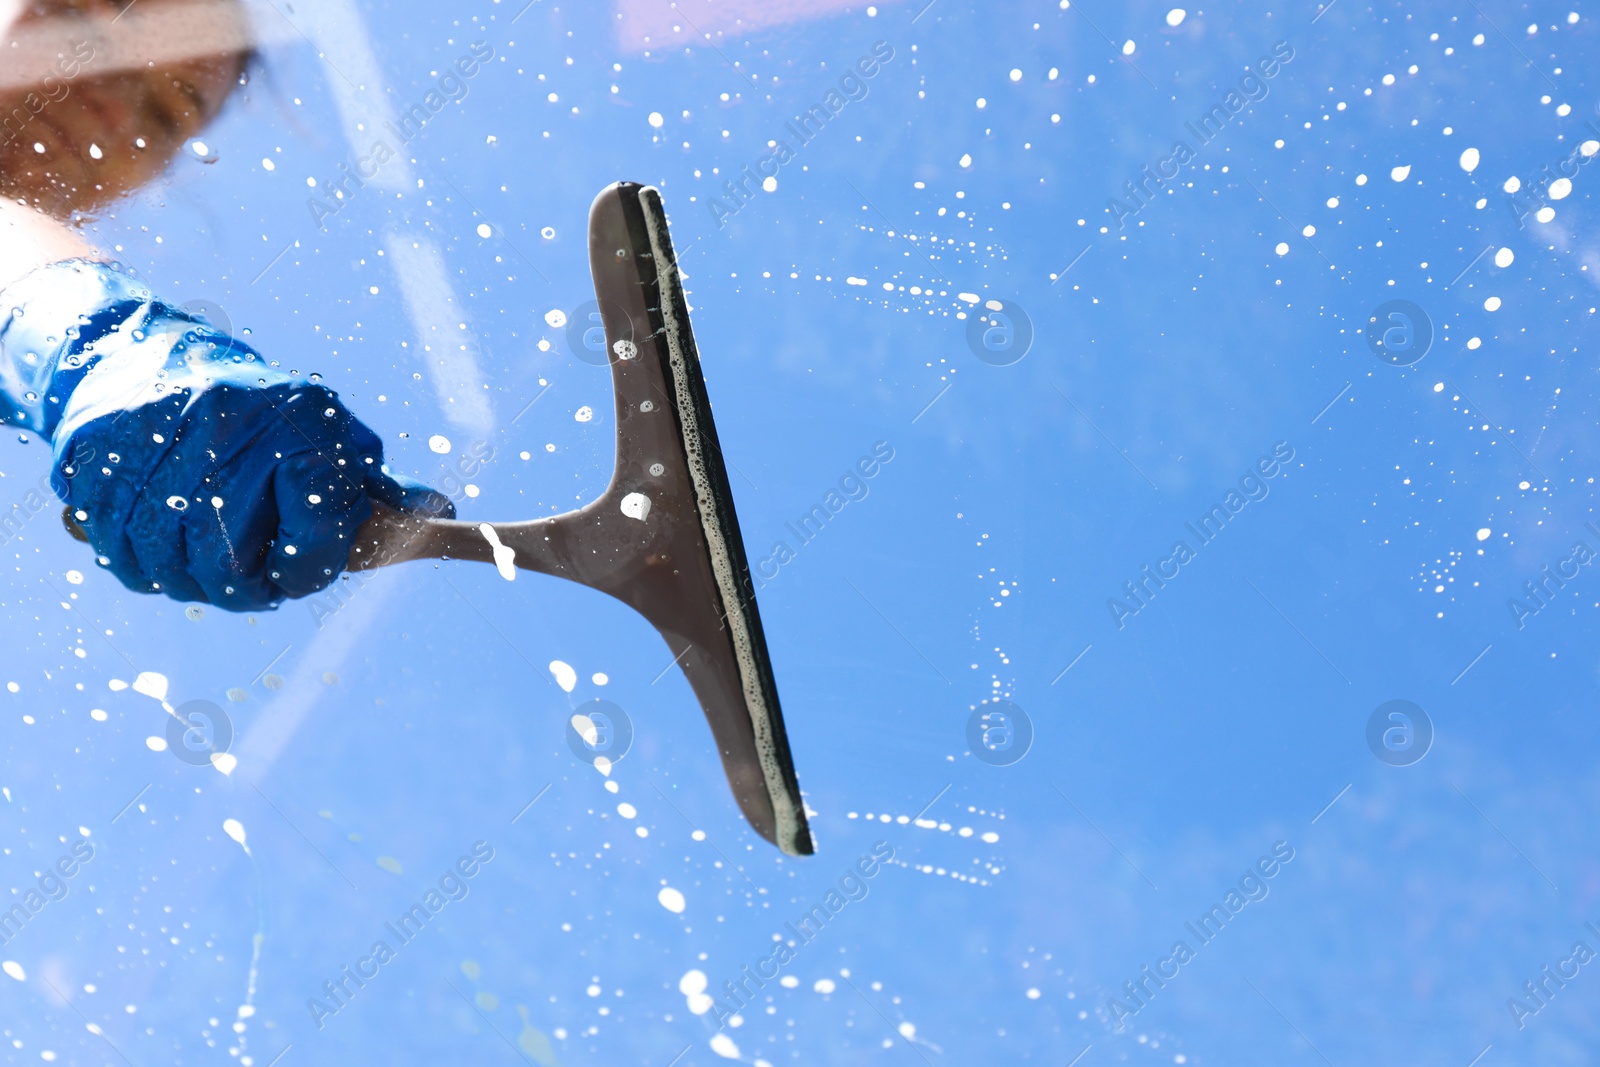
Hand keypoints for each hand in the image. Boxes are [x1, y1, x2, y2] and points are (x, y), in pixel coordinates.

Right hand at [3, 260, 451, 610]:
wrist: (137, 348)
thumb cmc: (253, 404)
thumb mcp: (323, 428)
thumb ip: (374, 482)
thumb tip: (434, 514)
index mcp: (296, 421)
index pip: (314, 534)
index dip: (310, 570)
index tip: (298, 574)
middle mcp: (224, 426)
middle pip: (227, 564)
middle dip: (242, 591)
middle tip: (251, 587)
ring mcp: (151, 438)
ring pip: (164, 563)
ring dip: (185, 584)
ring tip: (202, 571)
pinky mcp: (92, 453)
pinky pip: (112, 546)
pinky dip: (135, 565)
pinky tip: (156, 552)